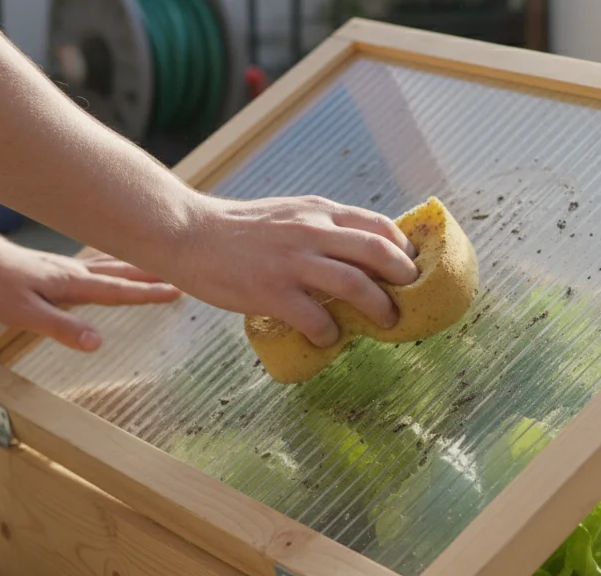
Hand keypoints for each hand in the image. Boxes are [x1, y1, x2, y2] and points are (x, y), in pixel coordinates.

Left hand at [0, 236, 182, 351]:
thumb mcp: (24, 315)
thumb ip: (62, 328)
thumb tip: (98, 343)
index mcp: (74, 285)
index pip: (119, 291)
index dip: (149, 293)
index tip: (179, 291)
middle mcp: (76, 272)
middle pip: (125, 272)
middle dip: (156, 275)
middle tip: (186, 274)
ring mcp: (69, 267)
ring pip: (115, 264)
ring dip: (141, 266)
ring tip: (163, 266)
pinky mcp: (59, 266)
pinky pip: (100, 262)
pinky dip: (119, 261)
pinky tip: (120, 262)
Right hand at [165, 194, 418, 347]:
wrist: (187, 233)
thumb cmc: (239, 230)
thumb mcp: (289, 215)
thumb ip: (322, 228)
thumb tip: (360, 253)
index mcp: (318, 212)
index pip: (379, 225)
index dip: (404, 250)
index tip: (413, 269)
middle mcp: (312, 232)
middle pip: (379, 252)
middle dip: (405, 278)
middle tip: (411, 298)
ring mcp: (293, 262)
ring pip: (357, 285)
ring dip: (380, 309)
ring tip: (387, 324)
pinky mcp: (272, 292)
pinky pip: (317, 319)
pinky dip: (330, 334)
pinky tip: (329, 338)